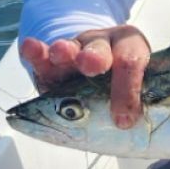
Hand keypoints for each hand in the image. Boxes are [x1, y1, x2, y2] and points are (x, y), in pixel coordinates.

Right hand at [19, 24, 150, 129]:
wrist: (105, 92)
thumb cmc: (128, 95)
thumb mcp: (139, 100)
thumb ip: (133, 105)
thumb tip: (125, 123)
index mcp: (132, 50)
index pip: (131, 62)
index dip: (127, 88)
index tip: (124, 118)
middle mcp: (104, 46)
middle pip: (101, 49)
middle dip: (96, 57)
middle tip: (93, 64)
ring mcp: (76, 51)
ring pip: (70, 49)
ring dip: (65, 51)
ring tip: (59, 53)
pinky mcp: (52, 63)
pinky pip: (43, 58)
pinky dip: (36, 54)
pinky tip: (30, 48)